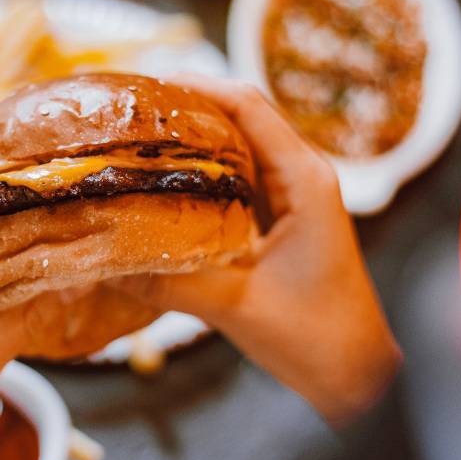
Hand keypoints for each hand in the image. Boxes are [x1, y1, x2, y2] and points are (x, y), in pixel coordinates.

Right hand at [115, 74, 400, 425]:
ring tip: (135, 137)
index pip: (247, 105)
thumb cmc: (315, 337)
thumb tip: (103, 265)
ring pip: (239, 146)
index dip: (196, 85)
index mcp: (305, 180)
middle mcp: (303, 175)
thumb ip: (170, 283)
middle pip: (241, 115)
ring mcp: (295, 196)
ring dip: (193, 138)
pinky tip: (164, 183)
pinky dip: (203, 172)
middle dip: (186, 107)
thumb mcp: (235, 306)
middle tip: (126, 111)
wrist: (357, 375)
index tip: (143, 84)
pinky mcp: (284, 218)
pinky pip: (239, 179)